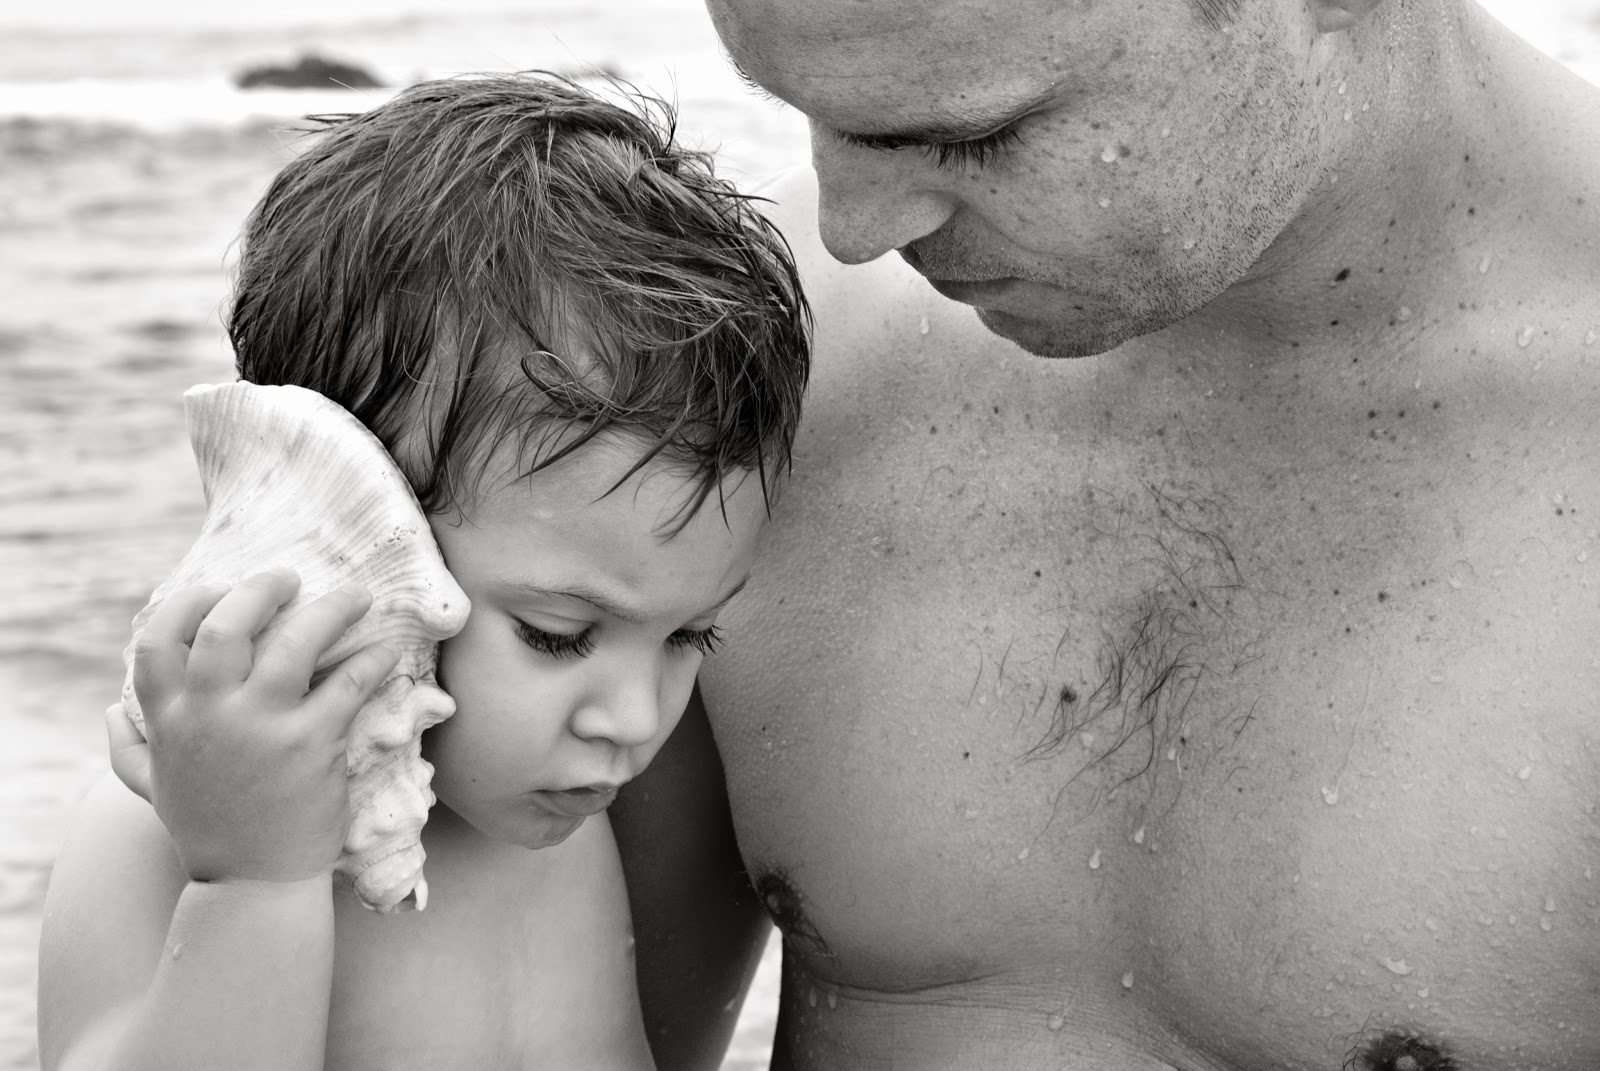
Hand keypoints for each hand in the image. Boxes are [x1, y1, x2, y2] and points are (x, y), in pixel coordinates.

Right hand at [124, 569, 399, 886]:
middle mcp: (208, 715)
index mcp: (168, 719)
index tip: (219, 586)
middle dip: (261, 589)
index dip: (187, 602)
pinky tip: (386, 647)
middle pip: (225, 623)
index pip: (158, 639)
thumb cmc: (210, 829)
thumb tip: (112, 711)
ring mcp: (260, 727)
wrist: (254, 884)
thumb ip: (130, 748)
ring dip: (331, 609)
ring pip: (294, 641)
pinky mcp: (311, 743)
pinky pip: (349, 681)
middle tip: (291, 578)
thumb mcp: (155, 789)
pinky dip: (372, 658)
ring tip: (356, 597)